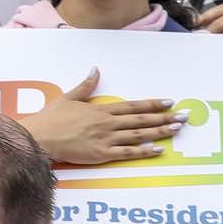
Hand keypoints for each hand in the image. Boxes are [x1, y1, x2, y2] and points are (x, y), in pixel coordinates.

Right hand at [14, 68, 188, 164]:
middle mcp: (107, 123)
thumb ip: (85, 86)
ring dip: (160, 132)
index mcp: (100, 110)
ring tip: (177, 129)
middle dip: (164, 117)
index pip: (132, 106)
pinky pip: (127, 152)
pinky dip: (144, 151)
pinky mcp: (101, 154)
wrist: (38, 138)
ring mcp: (105, 139)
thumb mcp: (67, 98)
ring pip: (139, 135)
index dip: (152, 104)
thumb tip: (95, 69)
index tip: (168, 102)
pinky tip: (158, 149)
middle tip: (184, 116)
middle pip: (141, 120)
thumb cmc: (50, 119)